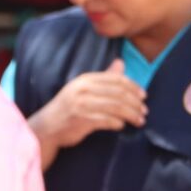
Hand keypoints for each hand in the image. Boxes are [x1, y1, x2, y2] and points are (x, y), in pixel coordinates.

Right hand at [32, 59, 146, 149]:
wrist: (46, 127)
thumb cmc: (68, 108)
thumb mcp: (83, 89)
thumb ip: (103, 78)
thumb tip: (120, 63)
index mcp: (85, 80)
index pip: (116, 80)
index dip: (133, 87)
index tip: (143, 96)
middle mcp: (83, 90)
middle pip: (119, 93)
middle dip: (135, 103)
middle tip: (144, 111)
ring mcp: (82, 105)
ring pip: (116, 108)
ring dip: (131, 115)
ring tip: (139, 120)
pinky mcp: (82, 120)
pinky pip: (107, 121)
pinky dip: (118, 123)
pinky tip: (122, 126)